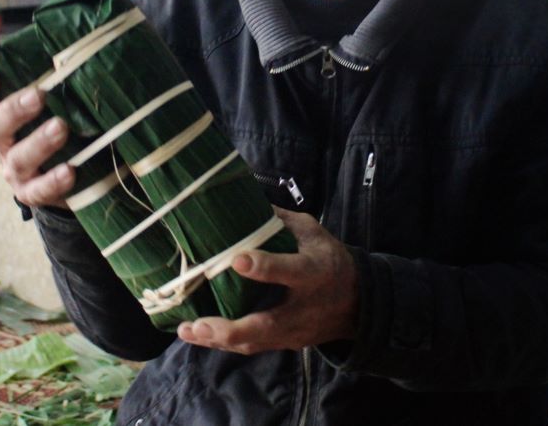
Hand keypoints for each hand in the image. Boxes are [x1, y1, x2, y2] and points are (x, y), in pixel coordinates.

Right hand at [0, 66, 74, 208]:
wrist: (70, 177)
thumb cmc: (59, 126)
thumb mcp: (56, 102)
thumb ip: (57, 78)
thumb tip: (72, 46)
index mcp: (1, 118)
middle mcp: (2, 143)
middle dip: (13, 110)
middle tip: (38, 95)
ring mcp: (15, 171)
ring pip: (18, 159)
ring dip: (38, 142)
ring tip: (61, 127)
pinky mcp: (33, 193)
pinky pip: (38, 190)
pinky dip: (53, 181)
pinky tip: (69, 170)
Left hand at [177, 208, 358, 354]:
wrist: (359, 303)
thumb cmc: (330, 259)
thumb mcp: (313, 232)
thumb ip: (280, 220)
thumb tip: (242, 200)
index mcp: (313, 271)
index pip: (288, 270)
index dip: (264, 267)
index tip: (237, 260)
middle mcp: (302, 307)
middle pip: (267, 324)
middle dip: (231, 328)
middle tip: (199, 323)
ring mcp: (294, 331)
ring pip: (255, 342)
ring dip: (219, 340)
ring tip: (187, 331)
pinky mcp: (286, 343)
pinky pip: (253, 347)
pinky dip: (224, 344)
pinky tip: (199, 335)